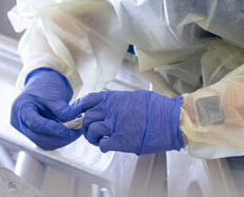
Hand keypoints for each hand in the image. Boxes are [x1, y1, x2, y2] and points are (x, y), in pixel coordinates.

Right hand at [9, 67, 81, 149]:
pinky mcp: (34, 134)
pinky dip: (59, 139)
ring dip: (62, 140)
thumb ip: (62, 111)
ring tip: (75, 130)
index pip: (36, 124)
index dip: (53, 129)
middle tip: (77, 131)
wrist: (42, 84)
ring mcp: (25, 130)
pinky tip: (70, 132)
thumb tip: (74, 124)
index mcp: (21, 108)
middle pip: (39, 138)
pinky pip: (46, 142)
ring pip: (44, 143)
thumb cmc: (45, 86)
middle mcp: (20, 122)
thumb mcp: (53, 95)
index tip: (69, 130)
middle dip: (60, 137)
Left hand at [69, 89, 183, 154]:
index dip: (78, 107)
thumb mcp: (135, 96)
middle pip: (88, 118)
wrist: (170, 120)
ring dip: (93, 137)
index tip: (73, 112)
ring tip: (100, 138)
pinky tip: (109, 144)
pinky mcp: (121, 141)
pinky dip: (103, 146)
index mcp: (114, 99)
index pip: (88, 100)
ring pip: (92, 132)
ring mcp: (115, 126)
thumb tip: (111, 105)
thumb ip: (119, 101)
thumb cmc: (157, 108)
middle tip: (90, 129)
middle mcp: (112, 111)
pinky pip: (103, 145)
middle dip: (86, 125)